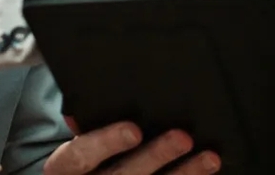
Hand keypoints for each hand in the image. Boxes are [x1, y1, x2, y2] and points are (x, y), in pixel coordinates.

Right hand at [44, 120, 218, 174]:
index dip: (107, 142)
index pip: (79, 156)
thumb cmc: (85, 161)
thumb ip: (87, 126)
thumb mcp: (76, 145)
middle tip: (183, 137)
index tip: (134, 130)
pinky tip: (206, 174)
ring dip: (183, 174)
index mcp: (65, 169)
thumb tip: (88, 108)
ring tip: (209, 158)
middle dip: (155, 156)